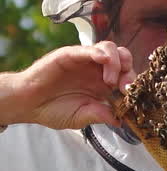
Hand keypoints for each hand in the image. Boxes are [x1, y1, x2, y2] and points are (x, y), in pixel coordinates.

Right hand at [0, 42, 134, 130]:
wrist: (30, 104)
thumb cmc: (55, 110)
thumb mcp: (82, 117)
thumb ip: (99, 115)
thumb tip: (120, 121)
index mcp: (103, 86)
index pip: (126, 78)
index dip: (133, 86)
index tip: (132, 98)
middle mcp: (97, 71)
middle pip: (123, 59)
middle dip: (129, 72)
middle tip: (125, 87)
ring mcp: (85, 61)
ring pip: (109, 49)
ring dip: (116, 63)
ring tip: (109, 82)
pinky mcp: (70, 55)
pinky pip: (87, 49)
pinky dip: (98, 52)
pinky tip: (103, 60)